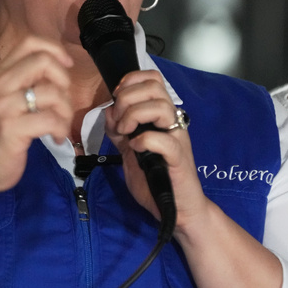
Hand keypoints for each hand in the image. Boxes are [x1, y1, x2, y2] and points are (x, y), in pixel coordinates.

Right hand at [0, 36, 73, 197]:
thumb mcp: (6, 99)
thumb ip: (27, 82)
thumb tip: (60, 69)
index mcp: (1, 73)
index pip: (30, 42)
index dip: (56, 50)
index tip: (66, 69)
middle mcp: (1, 84)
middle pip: (45, 61)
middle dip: (65, 82)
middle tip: (62, 104)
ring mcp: (5, 106)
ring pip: (53, 92)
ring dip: (67, 112)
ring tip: (60, 126)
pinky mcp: (12, 129)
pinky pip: (50, 119)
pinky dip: (61, 129)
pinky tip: (55, 138)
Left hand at [104, 70, 210, 229]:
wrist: (177, 209)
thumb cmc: (156, 179)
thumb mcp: (130, 149)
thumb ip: (120, 130)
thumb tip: (109, 111)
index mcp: (161, 116)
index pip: (152, 79)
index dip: (131, 81)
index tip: (117, 98)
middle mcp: (172, 122)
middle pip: (154, 86)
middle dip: (128, 98)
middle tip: (120, 121)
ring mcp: (177, 138)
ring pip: (160, 107)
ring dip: (134, 116)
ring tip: (125, 133)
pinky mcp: (179, 158)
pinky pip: (163, 140)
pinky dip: (144, 140)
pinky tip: (135, 148)